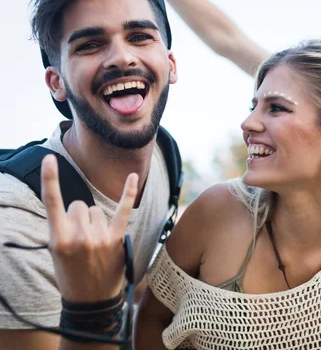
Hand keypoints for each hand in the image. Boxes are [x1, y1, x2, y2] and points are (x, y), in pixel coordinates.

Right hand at [41, 155, 137, 302]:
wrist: (91, 300)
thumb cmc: (71, 274)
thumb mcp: (57, 253)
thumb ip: (63, 228)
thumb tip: (77, 209)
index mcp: (58, 239)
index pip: (52, 202)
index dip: (50, 179)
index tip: (49, 159)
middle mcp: (79, 235)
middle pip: (78, 206)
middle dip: (78, 218)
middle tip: (80, 241)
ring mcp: (99, 236)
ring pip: (96, 210)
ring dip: (95, 221)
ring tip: (94, 243)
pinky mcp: (116, 238)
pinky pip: (123, 209)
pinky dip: (128, 192)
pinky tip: (132, 177)